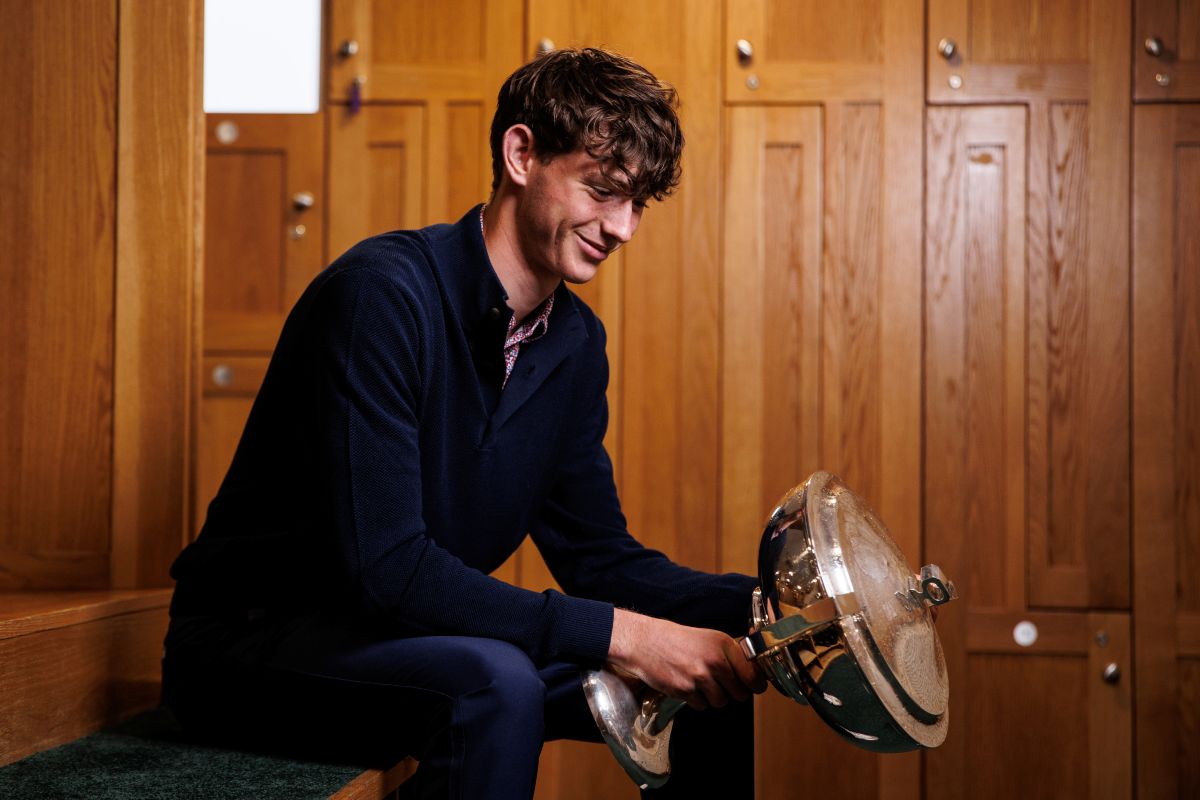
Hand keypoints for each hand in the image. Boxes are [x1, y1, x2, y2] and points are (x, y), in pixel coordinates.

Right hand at [607, 609, 766, 709]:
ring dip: (713, 698)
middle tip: (721, 685)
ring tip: (701, 684)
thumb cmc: (677, 640)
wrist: (645, 641)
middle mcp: (715, 661)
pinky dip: (697, 701)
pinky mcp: (685, 690)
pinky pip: (702, 706)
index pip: (753, 675)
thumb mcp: (709, 638)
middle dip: (732, 693)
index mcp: (724, 645)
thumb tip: (753, 672)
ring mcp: (699, 677)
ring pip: (721, 702)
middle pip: (740, 694)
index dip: (756, 685)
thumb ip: (730, 655)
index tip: (755, 686)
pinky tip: (688, 686)